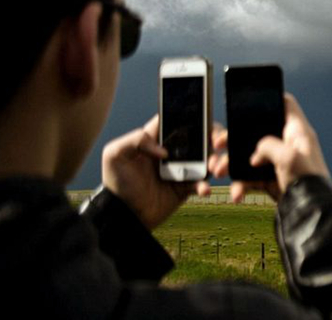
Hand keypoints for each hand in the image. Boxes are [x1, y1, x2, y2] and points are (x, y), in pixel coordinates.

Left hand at [101, 115, 217, 229]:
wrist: (124, 214)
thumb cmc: (117, 182)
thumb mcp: (115, 154)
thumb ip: (136, 139)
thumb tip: (164, 150)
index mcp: (158, 138)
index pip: (179, 120)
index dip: (194, 116)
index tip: (204, 120)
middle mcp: (173, 150)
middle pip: (200, 136)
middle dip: (213, 137)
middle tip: (216, 144)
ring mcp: (182, 168)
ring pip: (207, 158)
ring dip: (215, 161)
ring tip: (213, 168)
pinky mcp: (186, 187)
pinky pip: (202, 183)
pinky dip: (205, 185)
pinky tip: (203, 188)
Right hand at [208, 93, 329, 202]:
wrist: (311, 215)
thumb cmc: (309, 182)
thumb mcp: (288, 156)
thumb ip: (268, 145)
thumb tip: (256, 153)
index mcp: (297, 132)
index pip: (285, 104)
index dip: (269, 97)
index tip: (250, 98)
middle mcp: (289, 144)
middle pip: (258, 131)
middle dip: (235, 138)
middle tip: (218, 143)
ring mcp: (280, 162)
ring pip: (250, 156)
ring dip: (232, 164)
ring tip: (218, 171)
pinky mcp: (273, 180)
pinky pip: (251, 178)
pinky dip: (241, 185)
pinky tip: (236, 194)